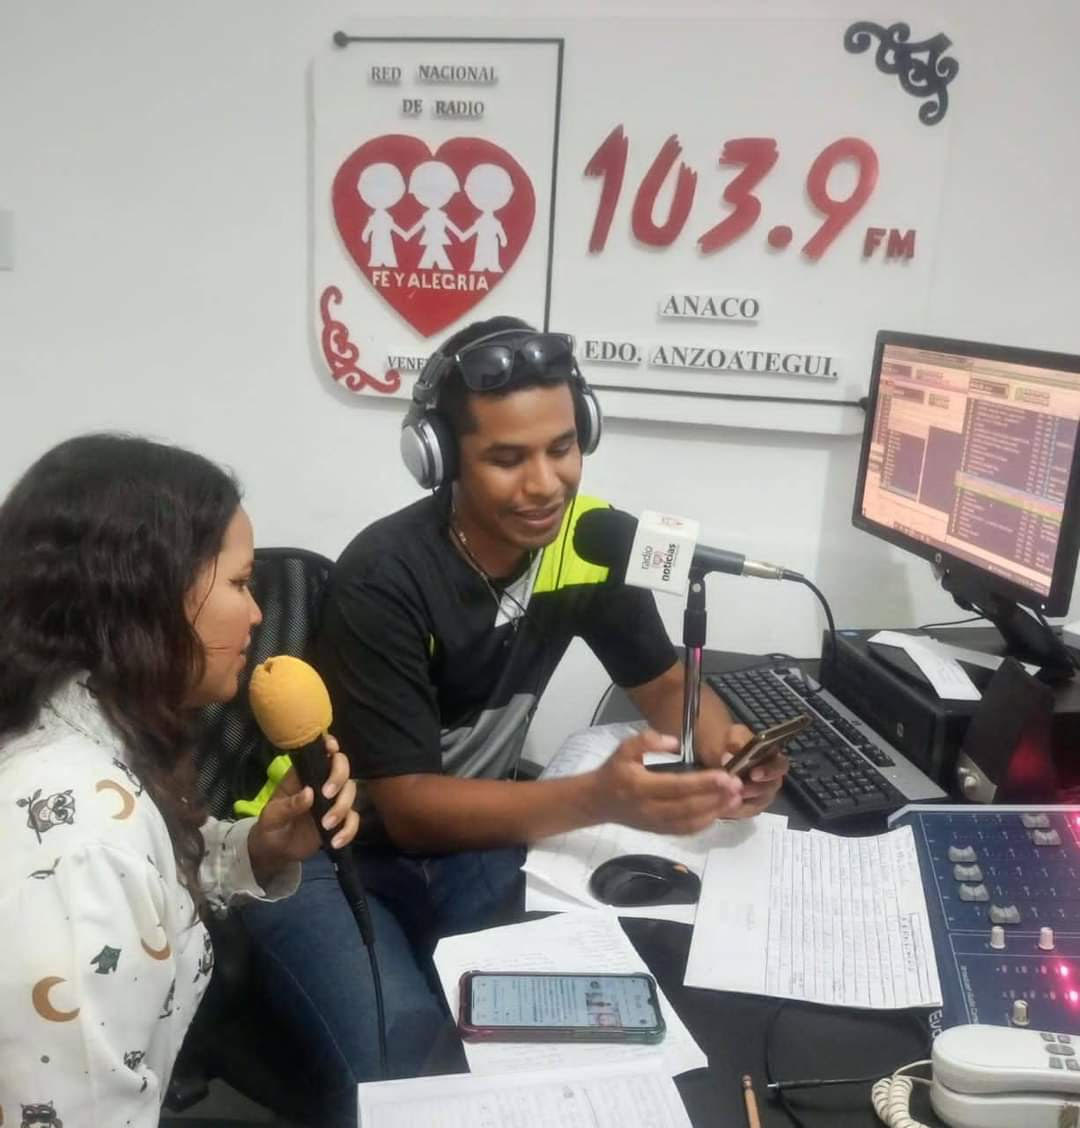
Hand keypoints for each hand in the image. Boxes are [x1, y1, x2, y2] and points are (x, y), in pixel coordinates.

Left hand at [247, 735, 358, 885]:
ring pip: (351, 792)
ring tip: (326, 825)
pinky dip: (348, 830)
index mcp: (303, 775)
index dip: (329, 746)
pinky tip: (335, 842)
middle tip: (327, 795)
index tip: (332, 750)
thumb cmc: (271, 826)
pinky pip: (353, 819)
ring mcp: (333, 801)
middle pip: (342, 768)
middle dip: (338, 778)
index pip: (320, 753)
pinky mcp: (340, 820)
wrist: (276, 851)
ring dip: (342, 807)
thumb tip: (309, 793)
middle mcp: (321, 783)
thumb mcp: (273, 816)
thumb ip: (289, 805)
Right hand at [589, 728, 742, 834]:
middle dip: (716, 798)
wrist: (597, 801)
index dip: (703, 783)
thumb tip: (675, 742)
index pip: (677, 786)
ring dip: (715, 811)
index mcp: (640, 786)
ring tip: (735, 799)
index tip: (725, 776)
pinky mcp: (659, 831)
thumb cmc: (614, 771)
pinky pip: (685, 831)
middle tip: (738, 786)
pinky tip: (719, 811)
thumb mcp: (624, 748)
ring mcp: (655, 823)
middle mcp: (649, 808)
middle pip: (688, 807)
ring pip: (690, 822)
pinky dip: (705, 823)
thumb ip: (648, 740)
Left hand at [721, 725, 788, 818]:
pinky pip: (746, 812)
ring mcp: (762, 794)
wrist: (719, 753)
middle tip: (738, 788)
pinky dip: (736, 811)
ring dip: (744, 803)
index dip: (770, 772)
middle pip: (770, 789)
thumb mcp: (733, 735)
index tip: (754, 774)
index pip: (780, 767)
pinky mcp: (751, 806)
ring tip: (727, 797)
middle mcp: (772, 779)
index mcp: (773, 759)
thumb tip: (732, 752)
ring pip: (758, 804)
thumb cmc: (731, 742)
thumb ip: (736, 740)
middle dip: (754, 790)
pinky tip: (723, 807)